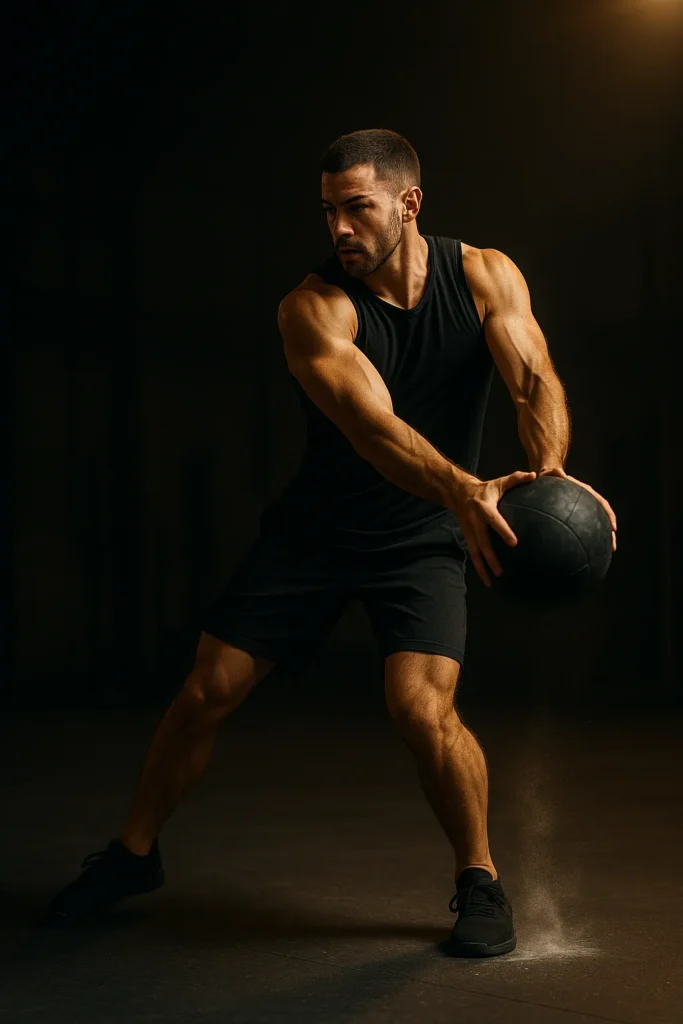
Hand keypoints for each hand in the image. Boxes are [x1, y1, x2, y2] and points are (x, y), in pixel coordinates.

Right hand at [452, 470, 537, 587]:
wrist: (458, 493)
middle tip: (501, 571)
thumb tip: (534, 476)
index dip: (503, 531)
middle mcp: (475, 522)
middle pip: (482, 543)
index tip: (514, 542)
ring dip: (482, 568)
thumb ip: (516, 479)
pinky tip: (487, 580)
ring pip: (475, 553)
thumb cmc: (485, 489)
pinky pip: (473, 554)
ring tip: (491, 582)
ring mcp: (469, 532)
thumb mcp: (499, 482)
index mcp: (484, 509)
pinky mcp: (468, 537)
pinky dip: (479, 567)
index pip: (494, 521)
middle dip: (490, 558)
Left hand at [538, 466, 616, 551]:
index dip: (609, 515)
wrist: (546, 479)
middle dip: (609, 533)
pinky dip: (585, 539)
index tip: (613, 528)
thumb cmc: (548, 477)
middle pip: (603, 517)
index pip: (601, 502)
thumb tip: (561, 474)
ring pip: (596, 525)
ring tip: (604, 553)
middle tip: (613, 547)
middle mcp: (587, 501)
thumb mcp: (550, 473)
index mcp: (585, 492)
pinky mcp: (575, 516)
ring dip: (601, 538)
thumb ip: (554, 473)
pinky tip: (583, 552)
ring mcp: (582, 510)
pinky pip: (583, 528)